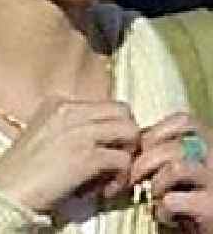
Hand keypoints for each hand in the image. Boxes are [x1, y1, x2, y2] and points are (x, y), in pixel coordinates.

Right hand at [0, 96, 139, 212]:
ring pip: (129, 131)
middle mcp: (69, 110)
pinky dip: (121, 178)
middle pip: (122, 111)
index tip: (106, 149)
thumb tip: (104, 138)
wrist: (6, 190)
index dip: (112, 129)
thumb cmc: (23, 171)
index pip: (104, 105)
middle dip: (127, 136)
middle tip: (118, 159)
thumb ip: (72, 128)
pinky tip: (105, 190)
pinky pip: (123, 161)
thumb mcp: (44, 135)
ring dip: (128, 156)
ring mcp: (78, 131)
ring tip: (112, 176)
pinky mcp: (86, 156)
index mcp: (57, 103)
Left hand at [131, 112, 212, 232]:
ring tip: (156, 197)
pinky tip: (166, 216)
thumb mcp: (188, 163)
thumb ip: (170, 148)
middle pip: (173, 146)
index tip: (141, 150)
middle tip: (134, 178)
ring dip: (157, 184)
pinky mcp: (211, 208)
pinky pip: (173, 200)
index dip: (155, 133)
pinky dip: (161, 209)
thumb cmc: (196, 192)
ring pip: (175, 169)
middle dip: (144, 162)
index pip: (183, 121)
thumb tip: (135, 139)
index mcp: (212, 142)